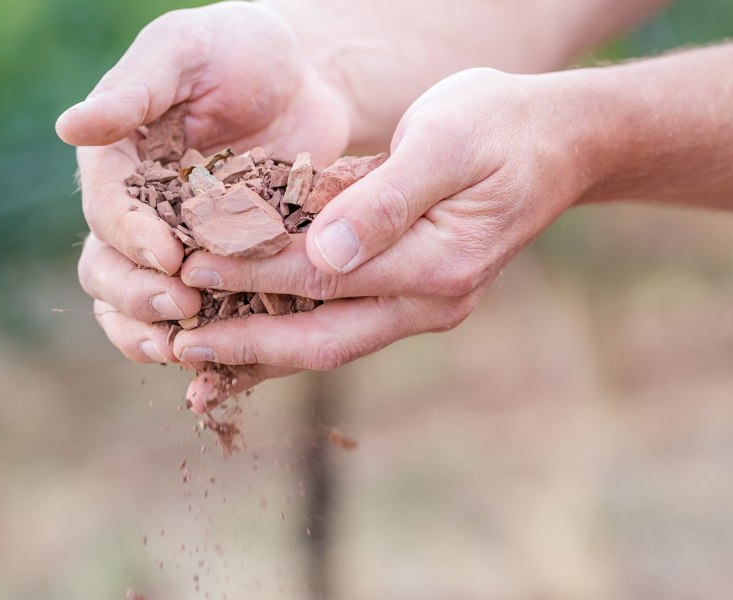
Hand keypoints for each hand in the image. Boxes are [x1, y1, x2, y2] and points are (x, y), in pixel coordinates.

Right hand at [58, 3, 352, 372]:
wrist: (305, 79)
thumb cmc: (239, 49)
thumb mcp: (185, 52)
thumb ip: (134, 90)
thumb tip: (67, 127)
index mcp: (114, 163)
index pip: (106, 213)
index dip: (132, 240)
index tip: (170, 256)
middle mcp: (132, 212)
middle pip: (107, 272)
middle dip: (136, 298)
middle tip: (183, 308)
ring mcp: (169, 247)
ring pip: (134, 307)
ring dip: (149, 333)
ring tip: (185, 349)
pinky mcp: (214, 271)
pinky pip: (191, 317)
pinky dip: (198, 341)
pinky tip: (219, 357)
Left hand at [173, 68, 595, 406]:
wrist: (556, 142)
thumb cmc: (497, 125)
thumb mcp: (445, 141)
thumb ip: (384, 199)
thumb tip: (323, 254)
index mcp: (439, 265)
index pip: (323, 277)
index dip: (251, 274)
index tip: (189, 268)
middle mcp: (432, 302)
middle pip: (321, 337)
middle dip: (245, 343)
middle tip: (176, 344)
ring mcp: (424, 308)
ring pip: (327, 343)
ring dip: (261, 353)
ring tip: (194, 358)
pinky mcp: (411, 299)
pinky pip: (340, 325)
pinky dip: (288, 331)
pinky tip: (241, 337)